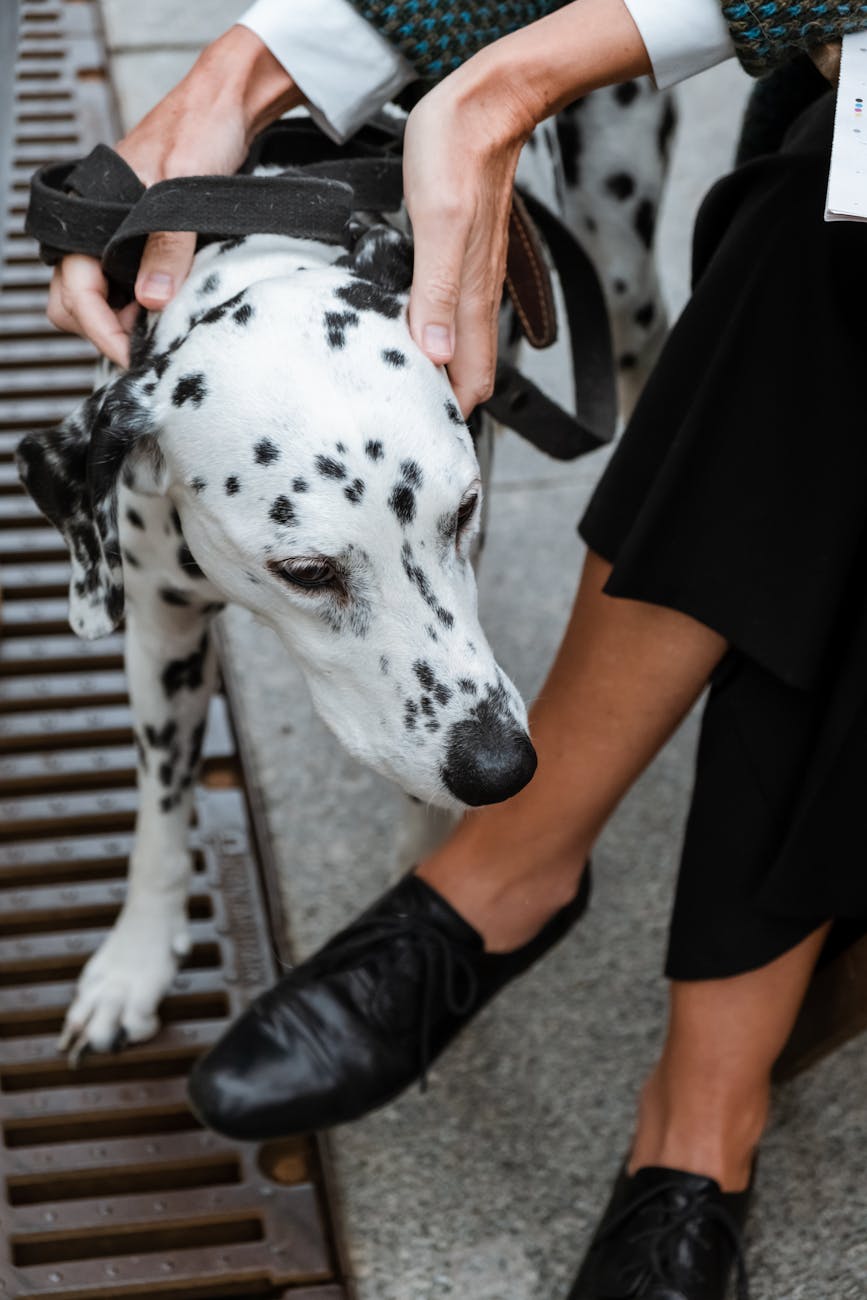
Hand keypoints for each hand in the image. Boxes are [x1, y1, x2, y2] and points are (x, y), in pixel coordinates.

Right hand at [46, 25, 300, 365]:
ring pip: (94, 298)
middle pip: (71, 302)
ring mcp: (113, 235)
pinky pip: (121, 284)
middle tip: (146, 343)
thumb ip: (167, 246)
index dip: (101, 331)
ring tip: (159, 326)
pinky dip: (136, 305)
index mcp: (89, 215)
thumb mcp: (182, 190)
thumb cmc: (200, 130)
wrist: (225, 103)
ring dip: (118, 320)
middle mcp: (94, 227)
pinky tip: (166, 307)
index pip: (75, 293)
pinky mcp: (137, 239)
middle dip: (101, 329)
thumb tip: (150, 301)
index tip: (132, 356)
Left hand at [403, 72, 532, 415]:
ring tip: (403, 396)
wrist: (485, 103)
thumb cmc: (456, 151)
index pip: (470, 380)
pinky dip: (432, 339)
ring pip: (459, 346)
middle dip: (442, 407)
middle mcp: (475, 295)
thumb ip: (437, 290)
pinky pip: (450, 315)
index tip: (419, 440)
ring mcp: (471, 278)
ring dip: (436, 375)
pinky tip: (409, 338)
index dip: (449, 417)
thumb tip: (437, 355)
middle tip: (404, 429)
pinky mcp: (462, 258)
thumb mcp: (437, 221)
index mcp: (472, 296)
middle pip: (466, 373)